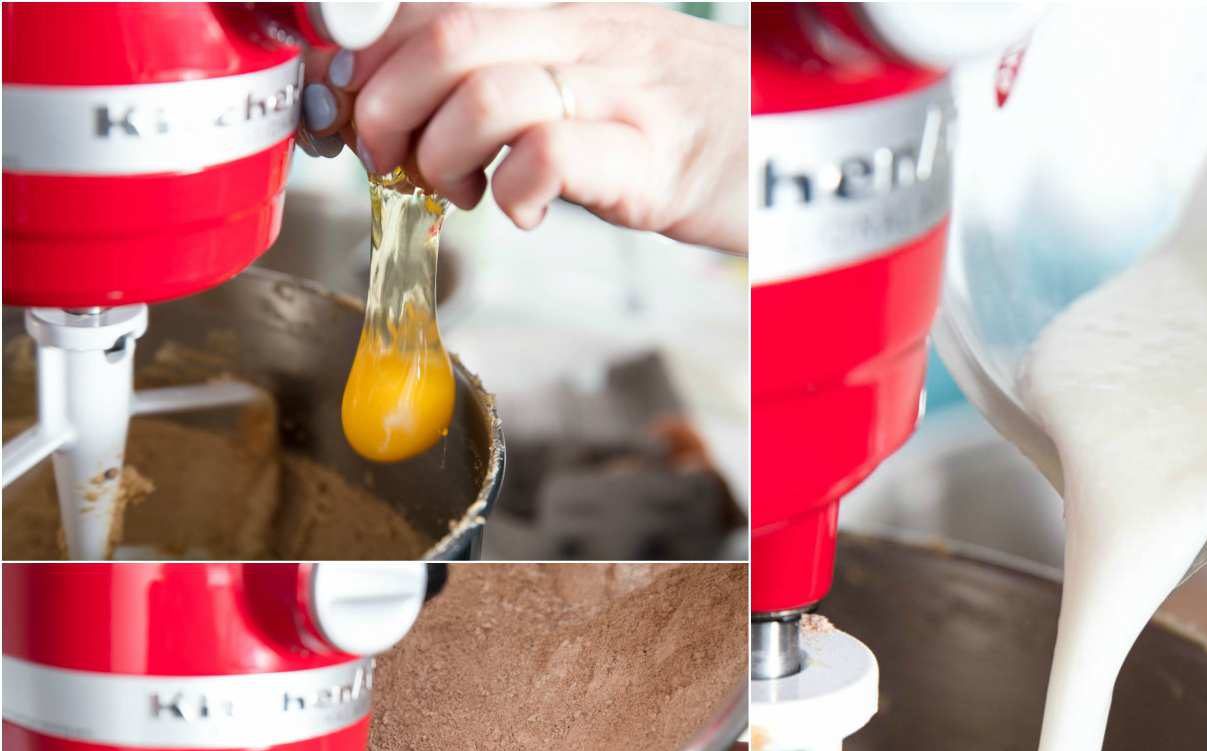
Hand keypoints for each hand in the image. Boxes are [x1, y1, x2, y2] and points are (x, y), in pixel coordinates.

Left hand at [298, 3, 747, 252]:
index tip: (346, 107)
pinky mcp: (649, 158)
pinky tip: (517, 211)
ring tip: (458, 190)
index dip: (364, 51)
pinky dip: (510, 192)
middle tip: (390, 160)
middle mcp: (583, 33)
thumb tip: (404, 103)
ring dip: (440, 153)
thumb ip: (510, 72)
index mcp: (557, 8)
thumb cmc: (685, 122)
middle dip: (385, 106)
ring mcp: (618, 92)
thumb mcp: (590, 71)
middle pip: (443, 35)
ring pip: (484, 89)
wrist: (798, 145)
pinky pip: (549, 154)